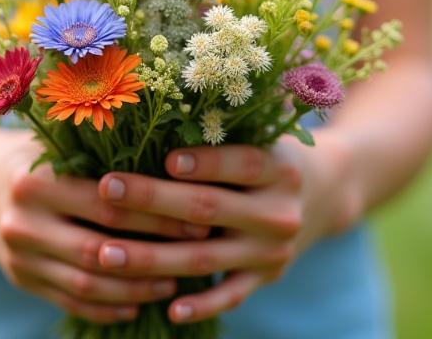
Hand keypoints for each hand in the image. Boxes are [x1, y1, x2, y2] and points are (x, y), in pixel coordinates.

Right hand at [0, 129, 210, 323]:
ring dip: (134, 290)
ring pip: (86, 284)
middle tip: (195, 256)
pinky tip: (136, 304)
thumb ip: (102, 146)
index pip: (108, 205)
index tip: (198, 218)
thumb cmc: (33, 153)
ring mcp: (18, 256)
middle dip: (154, 257)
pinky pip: (68, 300)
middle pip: (99, 250)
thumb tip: (174, 160)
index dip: (158, 216)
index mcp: (35, 182)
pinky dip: (105, 308)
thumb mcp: (58, 139)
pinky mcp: (20, 278)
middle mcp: (22, 222)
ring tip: (172, 285)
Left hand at [95, 131, 359, 322]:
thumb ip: (222, 133)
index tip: (165, 159)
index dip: (206, 163)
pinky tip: (168, 310)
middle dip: (153, 200)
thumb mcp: (262, 136)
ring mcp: (273, 251)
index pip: (242, 164)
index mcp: (280, 168)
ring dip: (153, 259)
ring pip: (206, 257)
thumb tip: (151, 120)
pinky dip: (202, 305)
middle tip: (107, 190)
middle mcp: (279, 212)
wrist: (325, 194)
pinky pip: (231, 295)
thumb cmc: (270, 156)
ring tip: (107, 255)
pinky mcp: (266, 278)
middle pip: (210, 208)